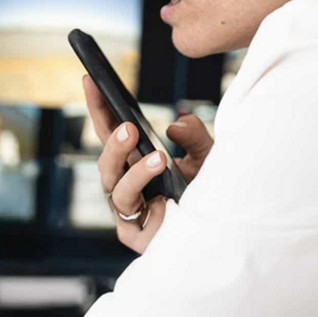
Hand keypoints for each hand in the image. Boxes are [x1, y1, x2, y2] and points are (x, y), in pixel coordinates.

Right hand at [82, 75, 214, 253]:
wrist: (227, 230)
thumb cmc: (209, 190)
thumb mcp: (206, 155)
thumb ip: (194, 135)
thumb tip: (175, 126)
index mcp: (135, 161)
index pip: (110, 131)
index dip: (99, 107)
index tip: (90, 80)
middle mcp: (126, 184)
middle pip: (106, 160)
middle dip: (112, 142)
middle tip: (127, 126)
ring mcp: (127, 211)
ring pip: (116, 188)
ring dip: (134, 171)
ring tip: (158, 159)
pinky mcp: (134, 236)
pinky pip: (131, 218)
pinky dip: (147, 206)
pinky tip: (163, 199)